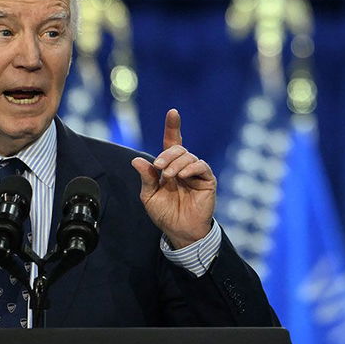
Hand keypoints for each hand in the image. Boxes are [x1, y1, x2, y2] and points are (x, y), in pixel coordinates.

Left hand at [130, 109, 215, 248]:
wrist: (179, 231)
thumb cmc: (165, 214)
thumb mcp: (149, 196)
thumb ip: (146, 178)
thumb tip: (136, 160)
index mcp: (170, 167)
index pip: (172, 142)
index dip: (172, 127)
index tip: (172, 112)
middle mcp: (184, 166)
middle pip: (178, 148)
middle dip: (167, 155)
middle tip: (159, 168)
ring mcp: (196, 173)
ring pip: (188, 156)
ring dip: (176, 163)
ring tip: (169, 177)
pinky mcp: (207, 180)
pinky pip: (201, 166)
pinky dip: (191, 168)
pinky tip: (183, 176)